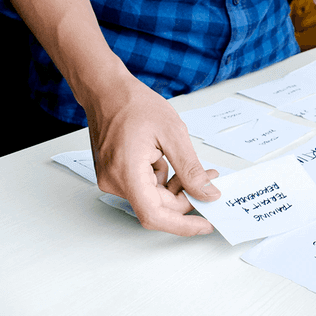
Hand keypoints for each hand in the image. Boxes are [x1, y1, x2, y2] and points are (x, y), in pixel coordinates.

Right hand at [86, 75, 221, 235]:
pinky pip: (143, 187)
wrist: (105, 90)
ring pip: (152, 197)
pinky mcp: (114, 174)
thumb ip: (191, 169)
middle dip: (186, 198)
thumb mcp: (173, 133)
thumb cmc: (133, 104)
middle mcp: (114, 182)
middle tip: (210, 180)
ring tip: (193, 167)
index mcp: (127, 173)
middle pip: (157, 207)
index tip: (205, 225)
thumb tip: (208, 193)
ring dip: (175, 187)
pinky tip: (169, 160)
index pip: (155, 216)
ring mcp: (111, 179)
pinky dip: (162, 180)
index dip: (183, 225)